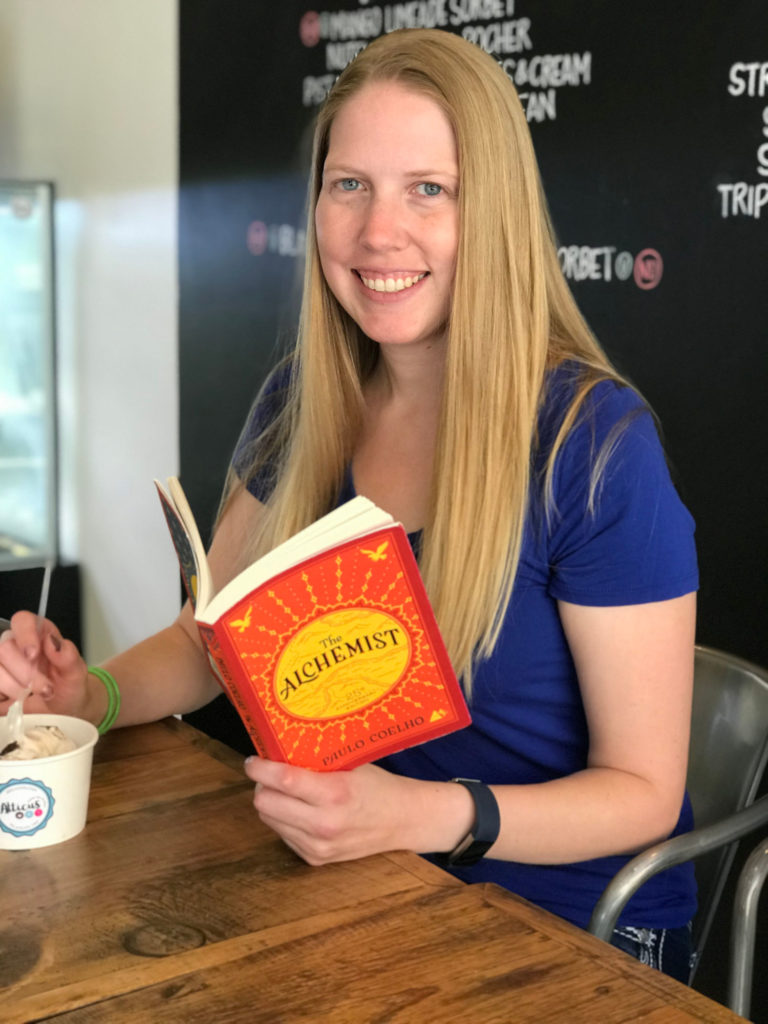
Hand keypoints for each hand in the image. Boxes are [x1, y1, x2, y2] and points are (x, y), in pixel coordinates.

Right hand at [0, 611, 89, 717]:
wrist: (62, 709)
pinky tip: (17, 700)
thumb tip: (53, 643)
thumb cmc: (68, 685)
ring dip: (15, 688)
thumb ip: (68, 656)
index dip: (25, 635)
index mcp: (38, 633)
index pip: (22, 621)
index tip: (33, 655)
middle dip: (25, 673)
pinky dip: (4, 699)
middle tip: (45, 688)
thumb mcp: (76, 673)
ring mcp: (2, 664)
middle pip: (4, 648)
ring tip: (33, 695)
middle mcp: (16, 645)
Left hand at [244, 757, 460, 865]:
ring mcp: (318, 846)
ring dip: (272, 802)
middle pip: (265, 803)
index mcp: (334, 794)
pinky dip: (285, 819)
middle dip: (262, 785)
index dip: (260, 768)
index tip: (253, 761)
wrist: (402, 821)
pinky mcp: (315, 859)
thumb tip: (280, 745)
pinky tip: (301, 809)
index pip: (282, 780)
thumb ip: (317, 759)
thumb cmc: (377, 786)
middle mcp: (323, 824)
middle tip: (270, 773)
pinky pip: (282, 835)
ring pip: (269, 820)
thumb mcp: (352, 764)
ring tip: (288, 791)